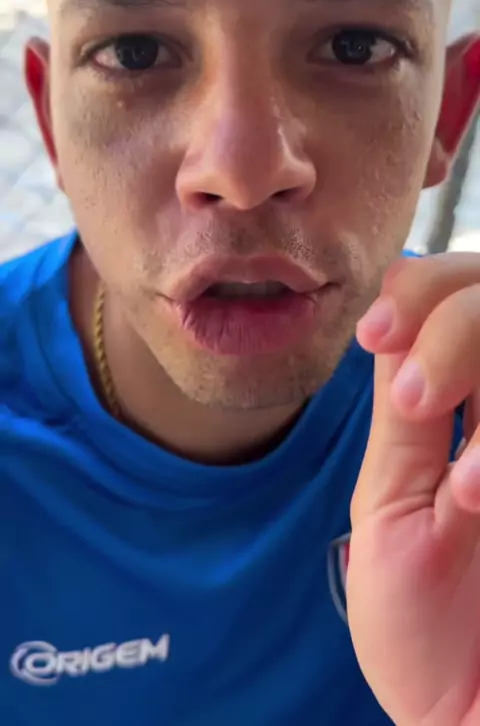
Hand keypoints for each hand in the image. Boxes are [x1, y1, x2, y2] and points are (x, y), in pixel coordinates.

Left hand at [350, 253, 479, 725]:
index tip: (376, 334)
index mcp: (459, 410)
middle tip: (413, 405)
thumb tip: (396, 320)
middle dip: (457, 325)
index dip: (422, 289)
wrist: (465, 717)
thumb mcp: (394, 507)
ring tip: (466, 483)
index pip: (454, 292)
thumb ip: (405, 419)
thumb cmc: (425, 626)